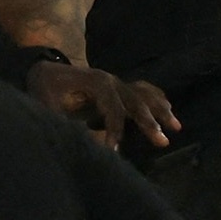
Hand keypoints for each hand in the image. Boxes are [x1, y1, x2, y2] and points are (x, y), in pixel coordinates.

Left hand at [26, 62, 178, 149]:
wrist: (44, 69)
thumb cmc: (44, 87)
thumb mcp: (46, 103)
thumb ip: (62, 120)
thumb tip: (78, 142)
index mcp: (96, 82)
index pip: (113, 108)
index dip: (115, 130)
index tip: (114, 150)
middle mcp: (112, 80)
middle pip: (136, 102)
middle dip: (150, 123)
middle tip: (163, 142)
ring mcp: (117, 81)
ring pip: (145, 96)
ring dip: (161, 112)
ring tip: (177, 127)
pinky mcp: (118, 85)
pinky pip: (143, 91)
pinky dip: (157, 100)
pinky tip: (168, 109)